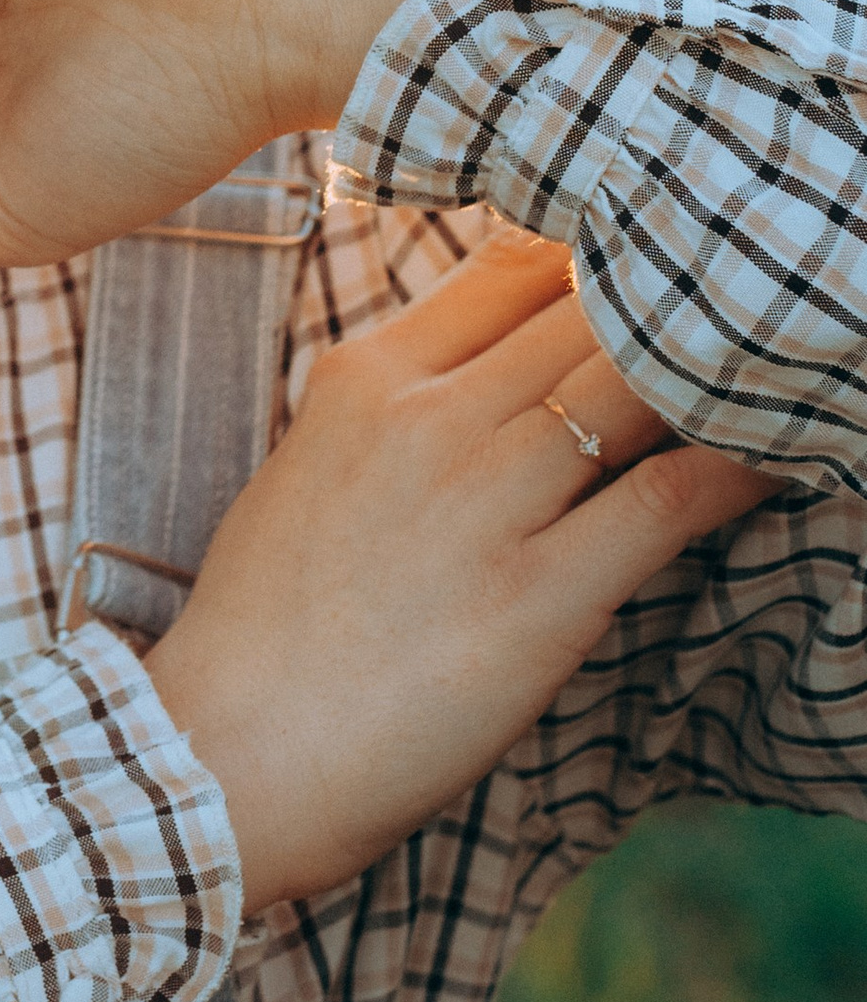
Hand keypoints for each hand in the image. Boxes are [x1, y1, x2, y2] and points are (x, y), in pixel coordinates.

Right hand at [143, 230, 768, 908]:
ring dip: (714, 371)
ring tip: (775, 366)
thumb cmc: (264, 629)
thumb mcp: (310, 468)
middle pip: (586, 306)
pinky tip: (776, 455)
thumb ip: (392, 406)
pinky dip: (736, 469)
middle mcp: (428, 415)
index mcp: (366, 374)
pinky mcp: (538, 594)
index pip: (511, 262)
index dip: (597, 245)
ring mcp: (484, 499)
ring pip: (634, 382)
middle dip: (669, 299)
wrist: (225, 755)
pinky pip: (667, 499)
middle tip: (732, 302)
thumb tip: (478, 377)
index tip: (651, 258)